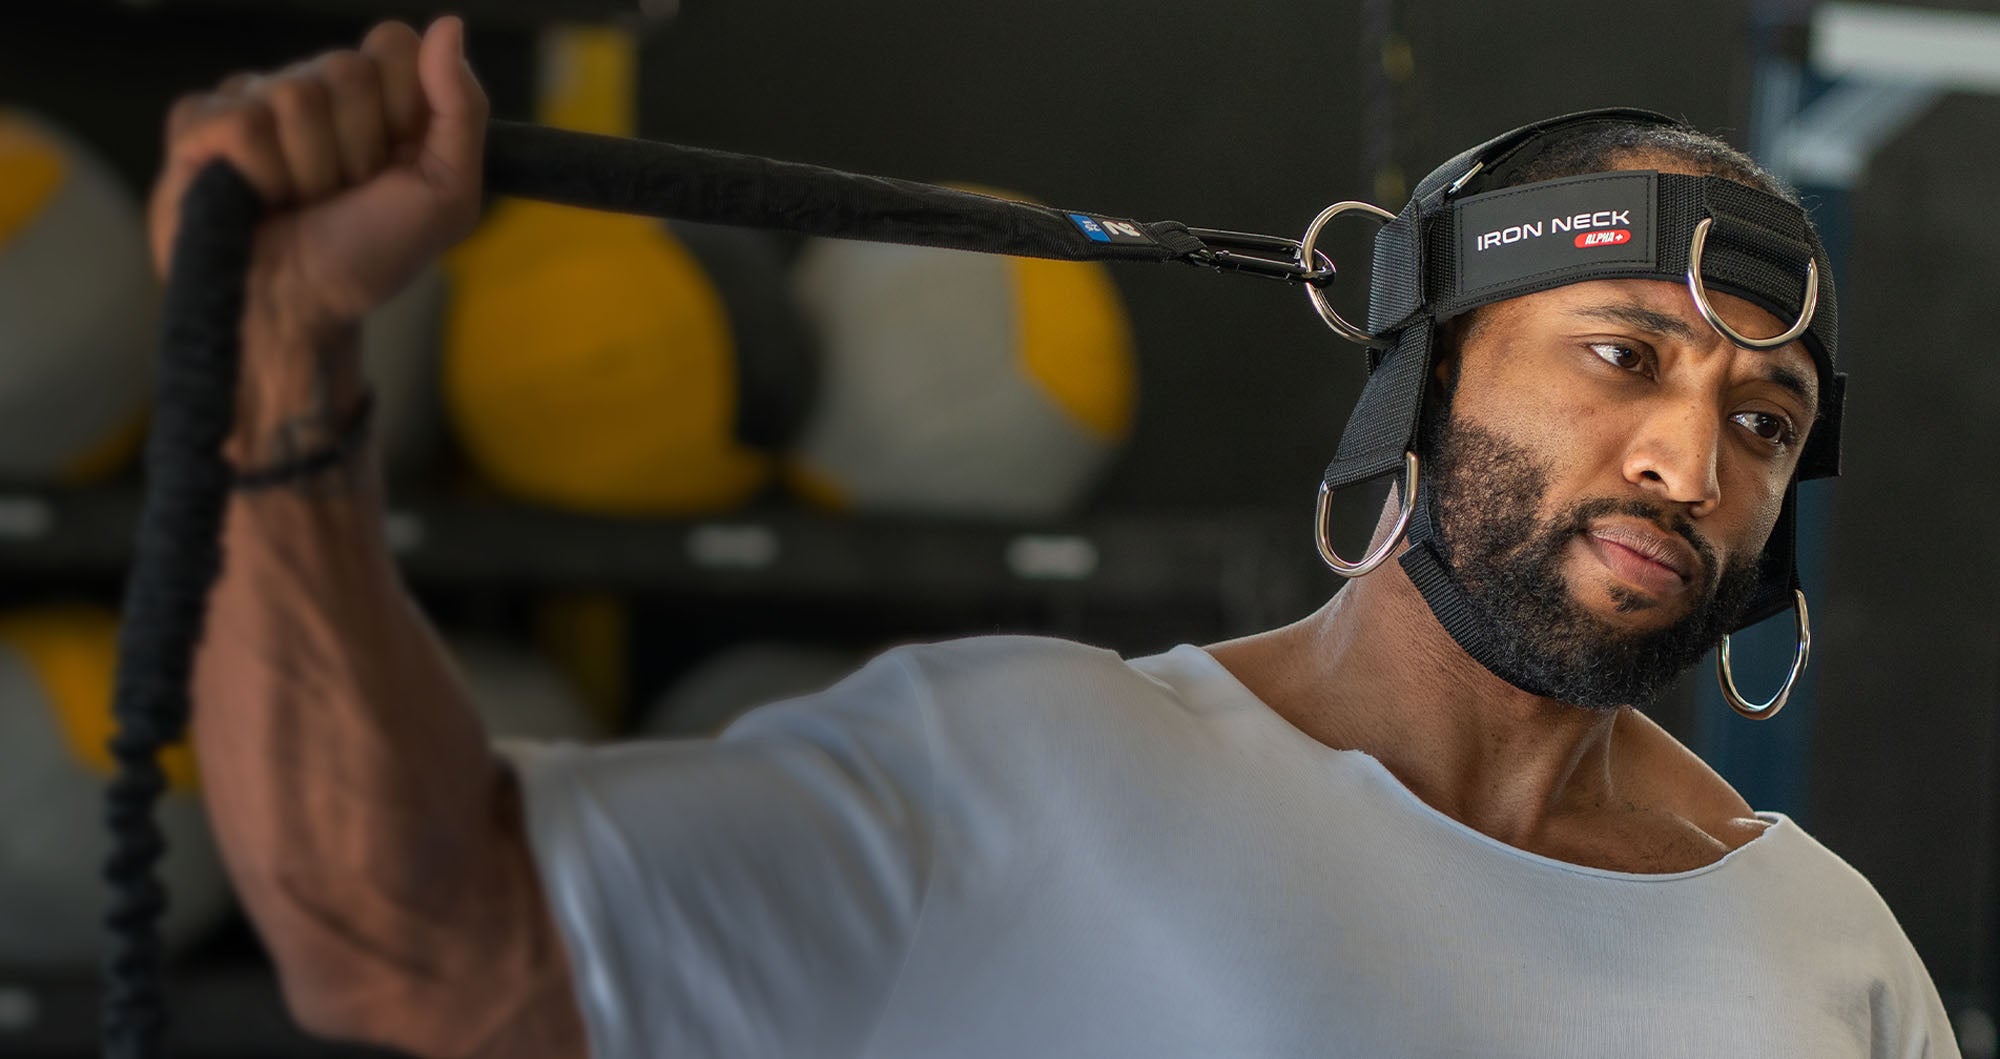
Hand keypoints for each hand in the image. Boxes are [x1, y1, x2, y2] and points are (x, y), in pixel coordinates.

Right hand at [148, 17, 487, 462]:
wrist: (299, 311)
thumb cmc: (369, 258)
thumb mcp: (446, 195)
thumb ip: (461, 110)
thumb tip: (449, 25)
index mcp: (372, 97)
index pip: (393, 42)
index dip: (402, 107)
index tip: (396, 164)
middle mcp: (310, 86)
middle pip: (345, 69)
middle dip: (358, 152)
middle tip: (342, 196)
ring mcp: (250, 100)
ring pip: (293, 96)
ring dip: (310, 173)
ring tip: (300, 205)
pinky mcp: (197, 125)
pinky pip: (239, 123)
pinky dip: (260, 177)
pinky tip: (256, 200)